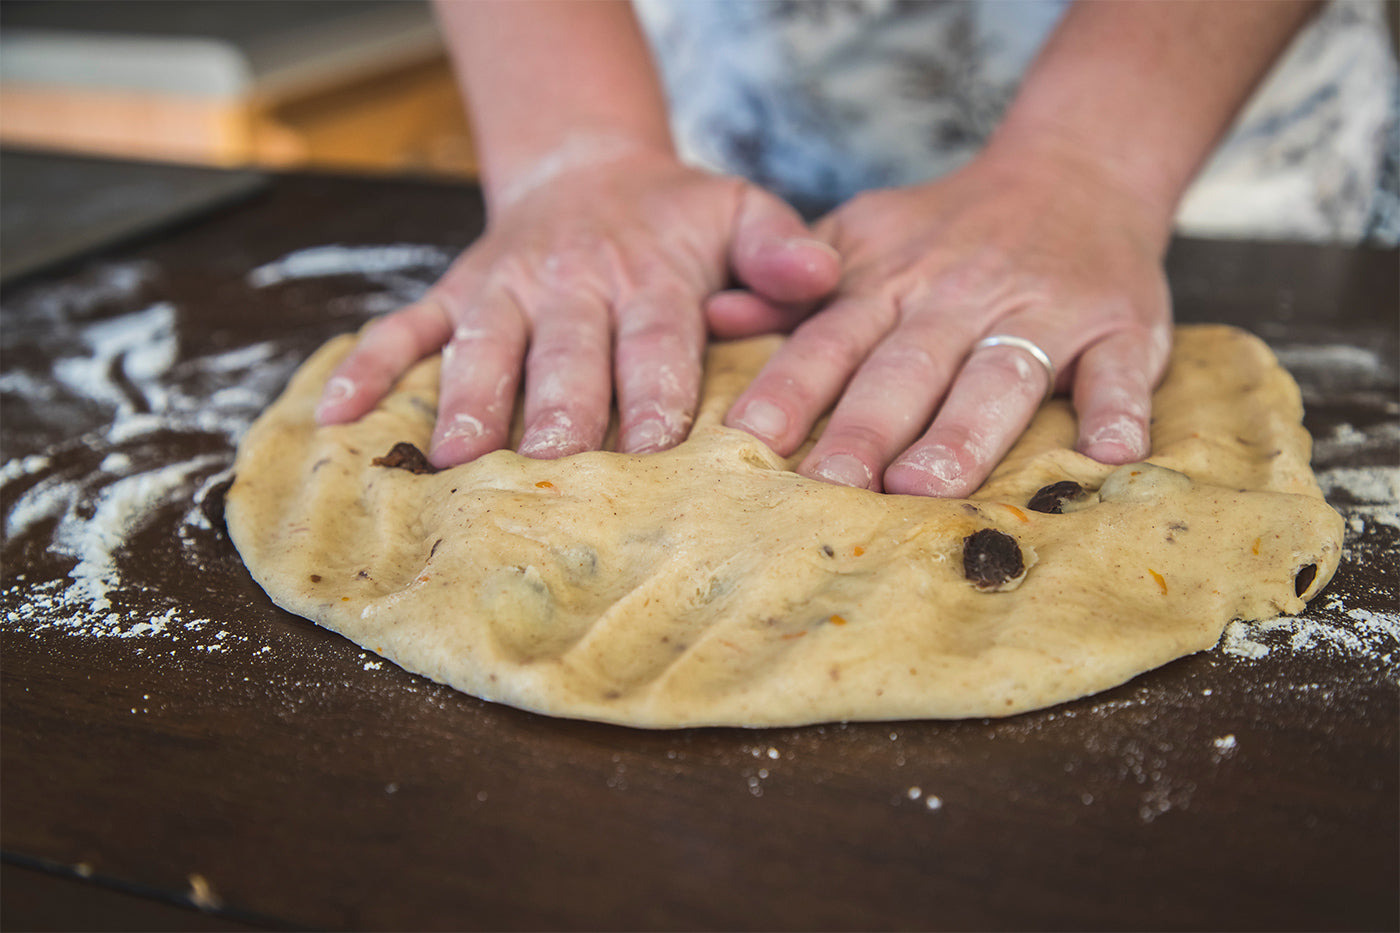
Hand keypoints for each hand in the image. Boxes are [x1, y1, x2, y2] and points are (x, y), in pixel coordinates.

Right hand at [315, 149, 839, 467]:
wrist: (588, 169)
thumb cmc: (675, 215)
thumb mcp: (739, 210)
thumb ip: (780, 247)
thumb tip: (820, 277)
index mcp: (646, 275)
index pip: (654, 338)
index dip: (653, 391)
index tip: (655, 446)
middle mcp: (570, 283)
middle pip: (565, 354)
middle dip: (559, 411)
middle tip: (554, 466)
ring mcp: (502, 289)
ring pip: (482, 348)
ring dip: (467, 402)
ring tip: (454, 460)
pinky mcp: (454, 292)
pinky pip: (402, 326)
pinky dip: (369, 368)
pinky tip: (340, 418)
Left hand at [719, 146, 1174, 496]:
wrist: (1074, 169)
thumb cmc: (947, 230)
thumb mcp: (859, 236)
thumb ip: (790, 286)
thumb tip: (714, 317)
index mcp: (889, 281)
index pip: (830, 340)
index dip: (791, 390)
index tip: (751, 443)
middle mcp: (958, 295)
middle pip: (906, 368)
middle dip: (865, 429)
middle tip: (829, 489)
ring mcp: (1042, 310)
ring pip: (1000, 375)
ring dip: (964, 432)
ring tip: (929, 488)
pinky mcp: (1119, 324)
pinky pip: (1120, 370)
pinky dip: (1119, 411)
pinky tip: (1110, 456)